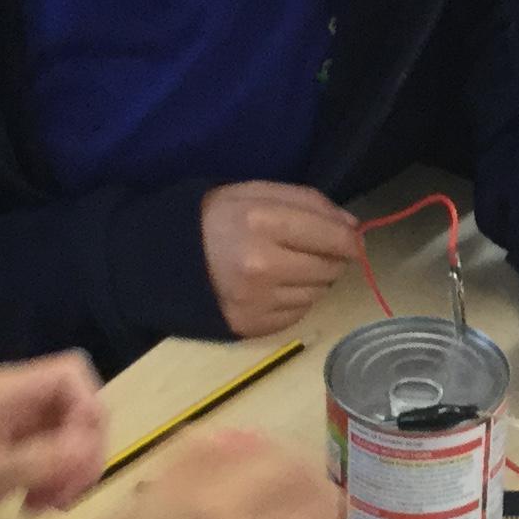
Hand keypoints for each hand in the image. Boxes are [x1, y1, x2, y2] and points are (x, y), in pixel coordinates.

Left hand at [0, 352, 108, 518]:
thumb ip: (42, 459)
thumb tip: (88, 450)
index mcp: (8, 390)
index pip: (70, 372)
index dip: (88, 406)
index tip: (83, 451)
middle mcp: (21, 396)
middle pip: (80, 406)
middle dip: (83, 452)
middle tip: (69, 492)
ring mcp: (26, 418)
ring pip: (76, 433)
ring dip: (73, 471)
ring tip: (50, 504)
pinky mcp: (27, 440)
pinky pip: (62, 451)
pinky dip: (60, 478)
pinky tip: (40, 503)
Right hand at [200, 181, 357, 338]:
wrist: (165, 259)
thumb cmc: (215, 219)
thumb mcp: (256, 193)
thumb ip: (308, 202)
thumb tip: (353, 228)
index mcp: (262, 223)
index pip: (334, 238)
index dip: (350, 240)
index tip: (351, 240)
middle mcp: (262, 265)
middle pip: (330, 269)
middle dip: (329, 258)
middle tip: (309, 250)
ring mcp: (257, 300)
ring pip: (317, 293)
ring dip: (312, 280)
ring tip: (284, 267)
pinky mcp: (252, 326)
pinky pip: (298, 313)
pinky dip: (294, 300)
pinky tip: (271, 287)